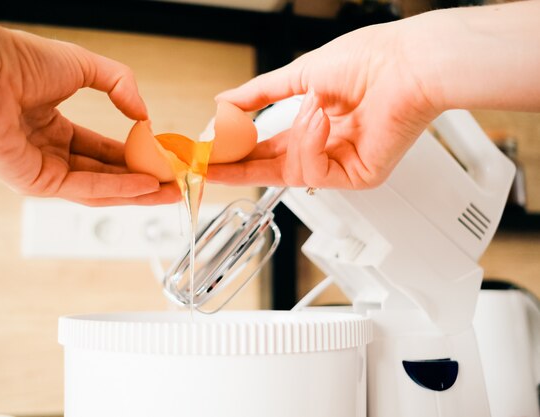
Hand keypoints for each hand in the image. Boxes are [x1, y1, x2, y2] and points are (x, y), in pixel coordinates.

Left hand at [0, 2, 179, 205]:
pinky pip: (84, 188)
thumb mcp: (84, 66)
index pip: (101, 149)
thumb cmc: (17, 61)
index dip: (133, 155)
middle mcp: (47, 152)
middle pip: (104, 174)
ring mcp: (41, 170)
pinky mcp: (35, 183)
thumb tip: (143, 114)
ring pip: (98, 188)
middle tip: (172, 184)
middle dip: (141, 181)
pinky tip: (144, 186)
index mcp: (53, 127)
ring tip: (167, 191)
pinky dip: (116, 189)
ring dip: (135, 191)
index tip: (160, 158)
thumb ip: (120, 84)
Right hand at [209, 22, 438, 188]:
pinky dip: (312, 143)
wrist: (407, 63)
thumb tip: (224, 101)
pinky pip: (315, 171)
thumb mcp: (300, 76)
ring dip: (295, 136)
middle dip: (241, 168)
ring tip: (311, 106)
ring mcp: (343, 164)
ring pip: (293, 171)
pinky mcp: (359, 177)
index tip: (211, 153)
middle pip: (274, 170)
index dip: (239, 151)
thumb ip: (260, 93)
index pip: (270, 147)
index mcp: (315, 124)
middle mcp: (328, 147)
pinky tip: (321, 117)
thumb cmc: (369, 60)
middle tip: (210, 166)